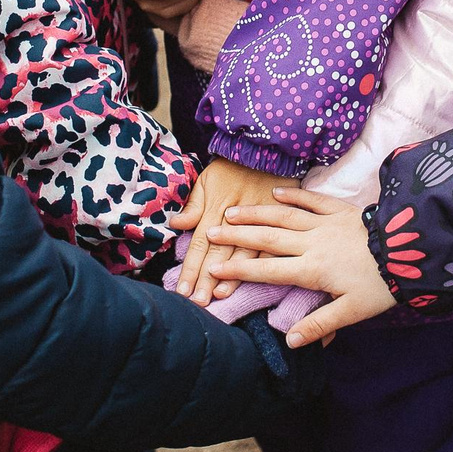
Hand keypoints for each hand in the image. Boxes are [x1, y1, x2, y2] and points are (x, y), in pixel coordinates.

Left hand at [175, 157, 296, 304]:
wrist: (267, 149)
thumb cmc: (231, 167)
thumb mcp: (207, 180)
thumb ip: (193, 205)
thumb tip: (176, 224)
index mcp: (215, 209)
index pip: (198, 245)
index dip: (190, 269)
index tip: (182, 291)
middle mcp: (235, 219)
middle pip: (218, 254)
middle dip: (206, 280)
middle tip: (198, 303)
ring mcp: (258, 221)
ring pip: (242, 254)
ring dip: (231, 276)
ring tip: (219, 296)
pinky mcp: (277, 221)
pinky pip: (269, 246)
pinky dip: (261, 264)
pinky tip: (255, 280)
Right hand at [207, 188, 397, 346]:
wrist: (411, 249)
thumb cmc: (382, 284)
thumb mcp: (353, 311)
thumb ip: (320, 324)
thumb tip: (291, 341)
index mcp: (312, 269)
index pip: (268, 271)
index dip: (240, 272)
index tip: (215, 271)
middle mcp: (312, 243)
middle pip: (267, 239)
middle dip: (237, 236)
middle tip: (211, 232)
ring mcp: (325, 223)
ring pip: (283, 216)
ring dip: (256, 214)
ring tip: (232, 211)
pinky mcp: (341, 210)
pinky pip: (312, 199)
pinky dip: (294, 195)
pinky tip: (277, 192)